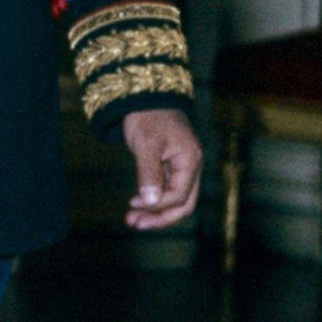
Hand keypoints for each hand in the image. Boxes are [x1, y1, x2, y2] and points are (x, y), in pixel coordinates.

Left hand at [123, 109, 202, 229]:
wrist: (144, 97)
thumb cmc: (146, 117)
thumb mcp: (146, 144)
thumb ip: (149, 173)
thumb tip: (152, 202)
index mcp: (190, 161)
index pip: (180, 195)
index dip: (159, 206)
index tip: (134, 204)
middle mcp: (190, 166)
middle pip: (183, 203)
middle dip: (160, 217)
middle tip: (135, 224)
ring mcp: (182, 167)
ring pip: (175, 199)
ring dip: (155, 211)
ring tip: (132, 220)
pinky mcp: (170, 166)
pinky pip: (166, 189)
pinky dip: (153, 199)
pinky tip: (137, 204)